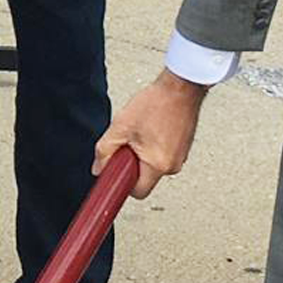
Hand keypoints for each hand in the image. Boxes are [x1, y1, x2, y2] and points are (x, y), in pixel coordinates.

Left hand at [94, 70, 206, 198]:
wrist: (180, 90)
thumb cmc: (155, 104)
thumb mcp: (119, 127)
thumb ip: (105, 151)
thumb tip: (99, 168)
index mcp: (158, 165)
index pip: (138, 192)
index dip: (123, 184)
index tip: (115, 175)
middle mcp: (173, 166)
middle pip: (144, 177)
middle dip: (131, 163)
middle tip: (127, 142)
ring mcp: (181, 158)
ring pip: (153, 165)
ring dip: (142, 153)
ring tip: (140, 131)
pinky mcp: (183, 149)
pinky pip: (162, 155)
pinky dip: (153, 146)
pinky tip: (151, 128)